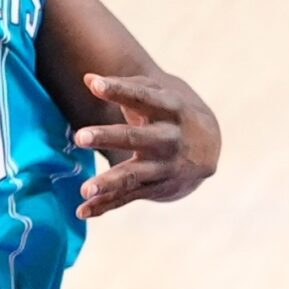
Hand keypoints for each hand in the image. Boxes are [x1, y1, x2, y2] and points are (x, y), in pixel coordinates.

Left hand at [72, 72, 219, 218]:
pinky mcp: (157, 188)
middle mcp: (169, 139)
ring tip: (84, 188)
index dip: (118, 90)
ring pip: (133, 175)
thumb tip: (86, 78)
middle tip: (80, 136)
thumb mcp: (157, 94)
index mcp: (170, 108)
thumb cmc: (170, 112)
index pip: (142, 97)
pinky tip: (81, 210)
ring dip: (109, 182)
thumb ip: (124, 86)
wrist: (208, 147)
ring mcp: (164, 166)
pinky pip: (128, 197)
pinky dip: (105, 205)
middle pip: (136, 138)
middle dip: (108, 137)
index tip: (93, 83)